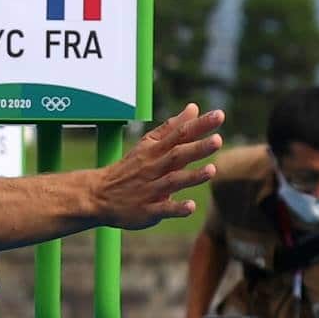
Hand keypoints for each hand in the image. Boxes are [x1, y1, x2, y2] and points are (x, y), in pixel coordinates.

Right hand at [93, 104, 222, 229]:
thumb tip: (194, 107)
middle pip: (177, 155)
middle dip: (197, 148)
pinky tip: (191, 206)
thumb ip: (173, 127)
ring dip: (192, 176)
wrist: (99, 194)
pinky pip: (163, 209)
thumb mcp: (148, 144)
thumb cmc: (130, 168)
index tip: (219, 115)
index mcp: (155, 150)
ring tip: (212, 170)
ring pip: (173, 181)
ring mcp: (150, 189)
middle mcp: (154, 168)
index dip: (200, 125)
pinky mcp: (147, 210)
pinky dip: (176, 208)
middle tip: (218, 140)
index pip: (179, 134)